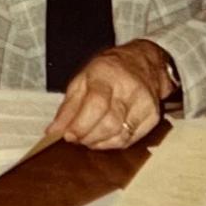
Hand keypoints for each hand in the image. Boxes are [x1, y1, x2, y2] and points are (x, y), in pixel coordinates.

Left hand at [45, 39, 173, 149]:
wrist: (143, 62)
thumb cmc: (108, 71)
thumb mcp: (82, 80)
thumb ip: (67, 108)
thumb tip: (53, 132)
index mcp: (107, 75)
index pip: (96, 104)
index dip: (81, 125)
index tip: (69, 136)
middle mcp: (129, 88)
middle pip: (109, 124)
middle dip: (88, 137)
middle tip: (78, 138)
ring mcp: (144, 103)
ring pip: (120, 136)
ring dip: (99, 143)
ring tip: (90, 137)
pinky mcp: (153, 116)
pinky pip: (130, 140)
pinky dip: (113, 143)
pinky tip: (106, 137)